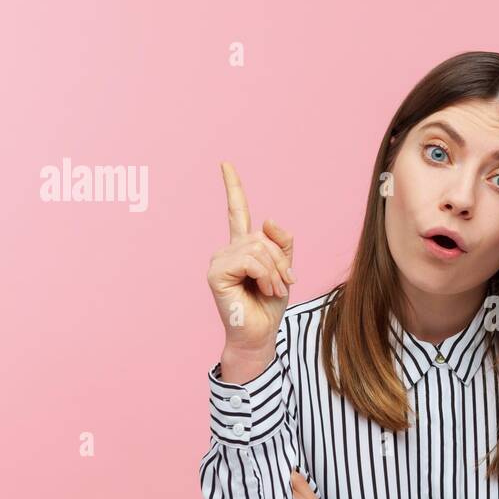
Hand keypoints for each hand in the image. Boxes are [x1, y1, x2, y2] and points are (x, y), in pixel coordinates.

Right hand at [207, 161, 296, 353]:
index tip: (225, 164)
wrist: (260, 334)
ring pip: (257, 248)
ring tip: (271, 290)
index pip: (236, 211)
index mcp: (243, 247)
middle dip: (280, 261)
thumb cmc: (269, 304)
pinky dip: (264, 275)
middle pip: (262, 237)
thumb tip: (268, 218)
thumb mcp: (284, 269)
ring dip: (274, 272)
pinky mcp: (215, 273)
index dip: (233, 187)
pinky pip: (250, 261)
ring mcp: (219, 260)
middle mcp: (227, 250)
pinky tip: (262, 290)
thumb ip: (281, 242)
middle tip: (282, 284)